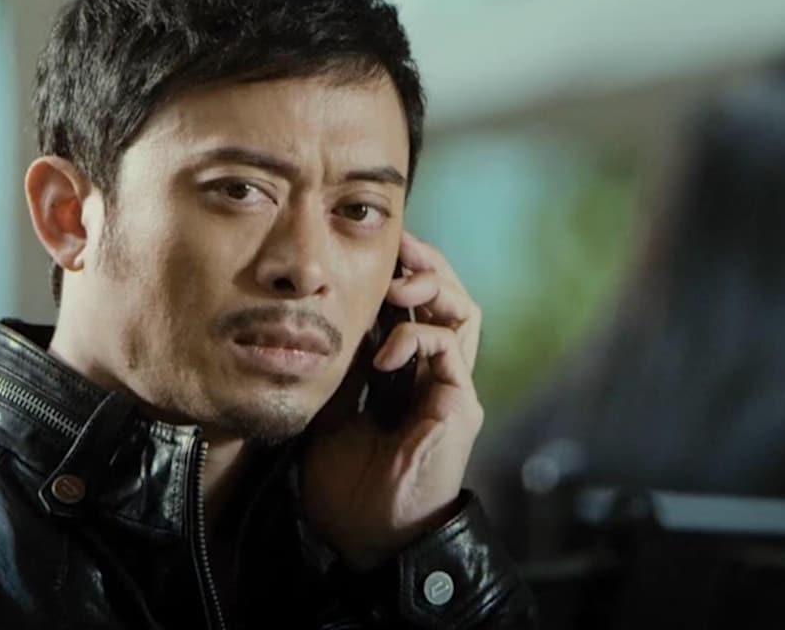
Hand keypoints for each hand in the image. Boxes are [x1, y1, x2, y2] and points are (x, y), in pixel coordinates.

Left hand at [300, 232, 483, 569]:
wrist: (370, 540)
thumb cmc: (349, 489)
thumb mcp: (330, 413)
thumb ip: (339, 371)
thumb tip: (321, 324)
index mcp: (409, 376)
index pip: (418, 306)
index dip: (402, 272)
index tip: (374, 250)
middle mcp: (438, 376)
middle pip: (451, 297)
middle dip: (426, 263)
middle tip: (398, 245)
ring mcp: (452, 388)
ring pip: (464, 311)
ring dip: (431, 286)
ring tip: (395, 285)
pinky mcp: (459, 404)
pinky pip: (447, 349)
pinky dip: (414, 337)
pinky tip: (383, 354)